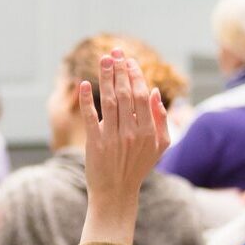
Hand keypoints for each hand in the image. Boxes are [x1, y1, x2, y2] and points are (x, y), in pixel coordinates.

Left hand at [80, 49, 169, 240]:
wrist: (116, 192)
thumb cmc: (137, 167)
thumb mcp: (159, 146)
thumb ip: (160, 120)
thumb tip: (155, 93)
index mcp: (148, 130)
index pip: (142, 95)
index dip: (135, 75)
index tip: (128, 60)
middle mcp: (132, 132)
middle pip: (127, 94)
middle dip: (120, 70)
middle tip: (114, 51)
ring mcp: (113, 137)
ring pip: (110, 101)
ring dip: (106, 78)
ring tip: (103, 60)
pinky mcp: (95, 143)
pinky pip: (90, 117)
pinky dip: (86, 100)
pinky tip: (84, 84)